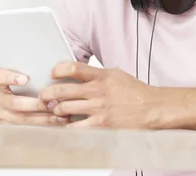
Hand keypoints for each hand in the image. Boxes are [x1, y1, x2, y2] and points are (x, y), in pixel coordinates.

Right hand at [0, 69, 68, 125]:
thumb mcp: (29, 78)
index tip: (25, 79)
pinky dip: (46, 125)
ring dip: (43, 118)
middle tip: (50, 103)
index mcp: (1, 83)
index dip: (10, 78)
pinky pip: (29, 129)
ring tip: (59, 114)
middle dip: (34, 104)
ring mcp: (6, 115)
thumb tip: (57, 67)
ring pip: (23, 119)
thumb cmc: (28, 87)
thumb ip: (36, 73)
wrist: (17, 107)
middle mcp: (2, 100)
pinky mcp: (14, 128)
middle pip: (14, 103)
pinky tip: (59, 121)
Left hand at [38, 62, 160, 128]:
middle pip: (63, 90)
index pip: (73, 68)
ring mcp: (98, 108)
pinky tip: (66, 124)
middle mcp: (98, 91)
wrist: (152, 108)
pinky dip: (67, 126)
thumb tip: (77, 72)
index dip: (58, 70)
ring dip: (56, 110)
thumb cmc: (134, 91)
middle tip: (43, 96)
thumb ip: (96, 74)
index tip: (52, 74)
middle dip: (48, 93)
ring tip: (55, 110)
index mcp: (101, 76)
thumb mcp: (115, 74)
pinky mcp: (101, 125)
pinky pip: (76, 126)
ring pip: (65, 108)